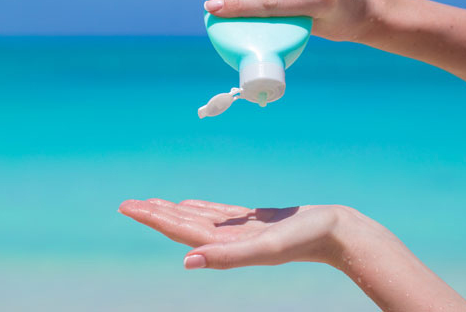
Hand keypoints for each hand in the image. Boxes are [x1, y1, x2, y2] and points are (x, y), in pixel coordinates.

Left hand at [118, 199, 347, 268]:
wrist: (337, 233)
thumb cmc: (307, 238)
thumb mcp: (267, 246)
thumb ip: (228, 256)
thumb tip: (188, 261)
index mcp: (228, 246)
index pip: (181, 232)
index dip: (154, 219)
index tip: (129, 207)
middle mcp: (230, 240)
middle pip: (184, 225)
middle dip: (156, 213)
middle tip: (128, 203)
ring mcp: (241, 231)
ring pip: (199, 219)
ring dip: (174, 211)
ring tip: (152, 203)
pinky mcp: (254, 222)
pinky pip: (220, 214)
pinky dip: (201, 209)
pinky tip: (191, 205)